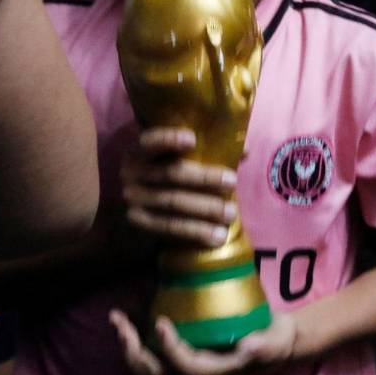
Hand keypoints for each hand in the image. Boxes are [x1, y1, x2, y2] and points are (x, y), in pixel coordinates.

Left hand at [110, 310, 298, 374]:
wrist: (273, 342)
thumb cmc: (273, 342)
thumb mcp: (273, 344)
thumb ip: (260, 347)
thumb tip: (247, 346)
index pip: (186, 368)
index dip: (170, 350)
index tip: (161, 324)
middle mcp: (193, 373)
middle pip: (156, 373)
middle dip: (134, 351)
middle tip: (122, 325)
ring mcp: (184, 362)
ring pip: (148, 363)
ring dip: (128, 342)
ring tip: (117, 317)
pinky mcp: (181, 348)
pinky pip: (151, 348)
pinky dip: (136, 332)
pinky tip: (129, 309)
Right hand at [121, 128, 237, 248]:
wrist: (136, 208)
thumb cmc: (164, 174)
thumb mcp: (174, 157)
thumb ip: (205, 150)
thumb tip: (244, 149)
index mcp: (139, 151)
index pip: (150, 141)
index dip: (169, 139)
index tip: (192, 139)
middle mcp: (131, 173)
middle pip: (172, 174)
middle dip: (205, 178)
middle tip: (233, 182)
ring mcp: (133, 199)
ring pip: (173, 202)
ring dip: (205, 208)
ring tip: (231, 213)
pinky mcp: (139, 223)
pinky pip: (170, 227)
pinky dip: (196, 231)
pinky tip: (217, 236)